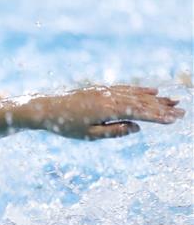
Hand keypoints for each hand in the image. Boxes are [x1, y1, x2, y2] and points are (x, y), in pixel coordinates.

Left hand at [18, 85, 184, 139]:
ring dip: (155, 99)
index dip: (158, 116)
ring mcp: (105, 91)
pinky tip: (152, 92)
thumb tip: (137, 128)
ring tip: (173, 101)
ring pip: (135, 94)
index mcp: (107, 109)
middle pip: (141, 102)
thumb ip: (115, 132)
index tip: (174, 119)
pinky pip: (125, 89)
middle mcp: (109, 97)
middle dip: (163, 107)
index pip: (139, 113)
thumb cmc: (65, 126)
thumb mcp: (90, 135)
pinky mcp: (100, 90)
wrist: (45, 108)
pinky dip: (140, 90)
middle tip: (182, 111)